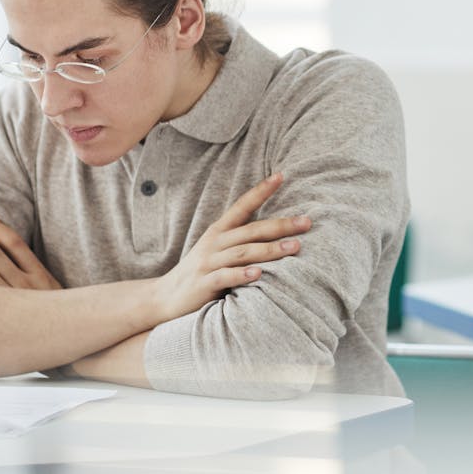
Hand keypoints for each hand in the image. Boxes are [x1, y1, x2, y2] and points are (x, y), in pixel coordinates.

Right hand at [155, 173, 311, 321]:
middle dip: (281, 225)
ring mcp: (208, 262)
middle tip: (306, 222)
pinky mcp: (204, 284)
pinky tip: (259, 274)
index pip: (242, 206)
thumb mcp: (217, 249)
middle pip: (252, 230)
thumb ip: (241, 239)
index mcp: (219, 231)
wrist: (165, 297)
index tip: (281, 175)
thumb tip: (278, 231)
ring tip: (294, 247)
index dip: (261, 190)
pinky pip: (225, 277)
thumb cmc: (201, 271)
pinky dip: (242, 275)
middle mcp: (215, 243)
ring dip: (270, 250)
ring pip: (243, 252)